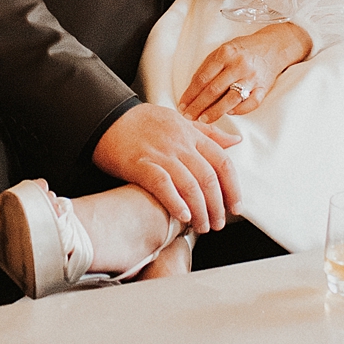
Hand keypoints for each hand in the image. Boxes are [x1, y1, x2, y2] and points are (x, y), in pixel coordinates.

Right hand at [92, 102, 241, 233]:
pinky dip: (176, 202)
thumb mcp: (179, 120)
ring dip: (200, 211)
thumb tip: (234, 142)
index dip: (233, 188)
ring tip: (201, 226)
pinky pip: (163, 185)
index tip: (235, 207)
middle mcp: (180, 145)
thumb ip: (208, 133)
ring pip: (190, 185)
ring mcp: (161, 154)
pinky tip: (182, 216)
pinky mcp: (140, 165)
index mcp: (191, 134)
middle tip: (217, 223)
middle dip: (217, 206)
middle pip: (209, 178)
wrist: (108, 117)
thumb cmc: (143, 121)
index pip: (222, 162)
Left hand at [179, 23, 310, 123]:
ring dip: (215, 112)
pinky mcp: (264, 87)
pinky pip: (251, 104)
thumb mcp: (224, 50)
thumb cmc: (244, 49)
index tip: (182, 105)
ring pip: (231, 99)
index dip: (190, 94)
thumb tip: (192, 89)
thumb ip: (209, 66)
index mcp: (226, 53)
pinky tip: (229, 113)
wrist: (274, 46)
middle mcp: (239, 65)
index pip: (203, 77)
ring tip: (203, 119)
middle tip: (188, 116)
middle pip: (214, 90)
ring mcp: (252, 77)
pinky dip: (239, 110)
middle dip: (198, 105)